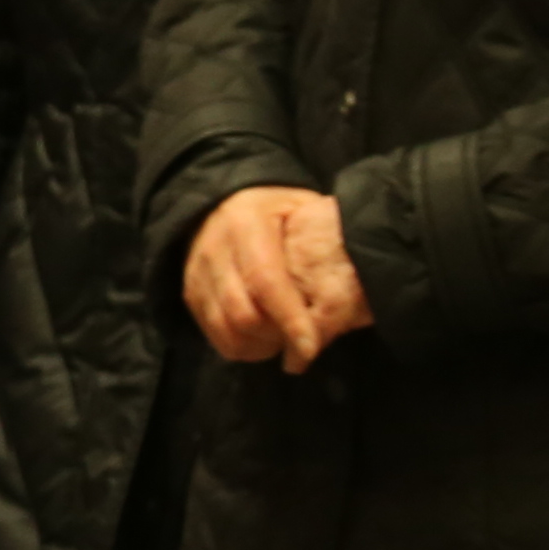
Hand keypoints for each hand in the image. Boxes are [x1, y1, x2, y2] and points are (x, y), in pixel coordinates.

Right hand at [184, 187, 374, 371]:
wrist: (220, 201)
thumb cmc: (275, 209)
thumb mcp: (301, 207)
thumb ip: (321, 236)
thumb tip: (358, 271)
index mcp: (246, 224)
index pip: (266, 280)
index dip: (290, 318)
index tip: (311, 347)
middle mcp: (215, 249)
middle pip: (243, 313)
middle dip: (275, 338)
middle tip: (302, 344)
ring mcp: (198, 273)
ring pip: (225, 329)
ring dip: (257, 347)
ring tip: (282, 343)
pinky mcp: (190, 293)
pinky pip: (213, 334)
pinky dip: (240, 348)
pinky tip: (262, 343)